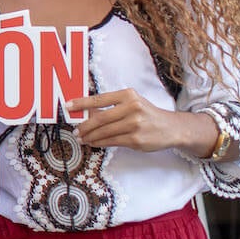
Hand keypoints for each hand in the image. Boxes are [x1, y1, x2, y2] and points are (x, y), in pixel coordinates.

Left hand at [69, 89, 192, 152]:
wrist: (171, 128)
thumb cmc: (146, 114)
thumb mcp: (131, 103)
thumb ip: (111, 106)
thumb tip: (85, 113)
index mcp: (128, 95)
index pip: (99, 99)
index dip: (81, 103)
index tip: (68, 106)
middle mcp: (132, 108)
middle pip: (100, 118)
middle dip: (84, 125)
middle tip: (75, 130)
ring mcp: (135, 124)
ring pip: (104, 132)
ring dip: (89, 136)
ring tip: (81, 138)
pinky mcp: (136, 139)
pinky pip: (111, 141)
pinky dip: (99, 142)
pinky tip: (93, 142)